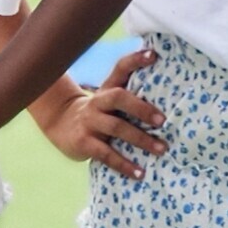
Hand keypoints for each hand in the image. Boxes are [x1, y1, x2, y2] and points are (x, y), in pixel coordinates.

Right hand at [35, 46, 165, 178]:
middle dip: (141, 108)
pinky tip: (140, 173)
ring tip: (160, 149)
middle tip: (162, 121)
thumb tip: (166, 91)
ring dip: (140, 139)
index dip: (135, 60)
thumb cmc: (97, 112)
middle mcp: (97, 102)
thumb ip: (130, 94)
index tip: (153, 54)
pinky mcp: (84, 143)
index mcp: (107, 89)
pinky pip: (106, 155)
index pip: (120, 69)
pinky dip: (124, 164)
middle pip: (118, 98)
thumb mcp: (108, 98)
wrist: (60, 124)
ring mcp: (89, 122)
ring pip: (116, 128)